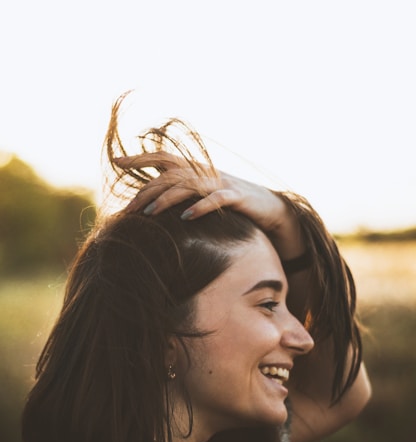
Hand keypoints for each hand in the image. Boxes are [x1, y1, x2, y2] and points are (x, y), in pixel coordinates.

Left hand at [114, 152, 304, 258]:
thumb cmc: (232, 204)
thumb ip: (181, 193)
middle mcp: (206, 172)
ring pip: (189, 185)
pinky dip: (201, 207)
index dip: (140, 157)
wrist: (270, 208)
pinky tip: (186, 218)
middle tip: (128, 209)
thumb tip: (150, 202)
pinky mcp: (237, 197)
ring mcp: (221, 183)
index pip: (163, 158)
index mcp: (196, 170)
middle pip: (170, 175)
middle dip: (147, 191)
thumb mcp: (203, 196)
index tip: (116, 161)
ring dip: (167, 199)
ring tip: (149, 214)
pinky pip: (217, 199)